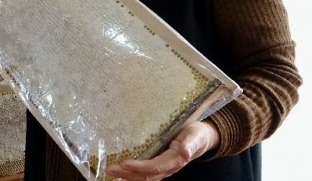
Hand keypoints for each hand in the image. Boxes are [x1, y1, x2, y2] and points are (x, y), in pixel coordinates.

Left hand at [104, 121, 219, 180]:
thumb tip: (185, 152)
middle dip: (128, 174)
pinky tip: (120, 169)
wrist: (201, 138)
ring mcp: (163, 168)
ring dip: (127, 175)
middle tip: (110, 169)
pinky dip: (131, 173)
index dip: (140, 167)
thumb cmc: (196, 134)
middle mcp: (168, 167)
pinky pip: (144, 173)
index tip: (125, 163)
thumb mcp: (195, 136)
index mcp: (175, 160)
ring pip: (143, 176)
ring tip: (110, 171)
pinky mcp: (159, 164)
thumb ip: (190, 144)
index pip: (155, 167)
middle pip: (146, 176)